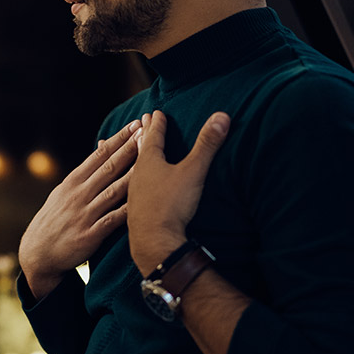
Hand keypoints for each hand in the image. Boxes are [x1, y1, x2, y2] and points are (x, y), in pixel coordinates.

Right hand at [19, 119, 141, 298]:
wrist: (38, 253)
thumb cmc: (55, 220)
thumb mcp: (63, 192)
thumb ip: (85, 173)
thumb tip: (101, 148)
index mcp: (73, 181)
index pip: (100, 155)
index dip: (119, 139)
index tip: (136, 124)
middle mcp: (79, 194)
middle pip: (109, 167)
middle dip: (130, 149)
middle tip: (148, 132)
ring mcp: (85, 213)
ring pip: (114, 190)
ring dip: (134, 174)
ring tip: (151, 161)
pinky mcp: (90, 234)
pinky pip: (113, 220)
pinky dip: (128, 210)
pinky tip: (144, 201)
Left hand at [128, 110, 229, 275]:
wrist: (153, 241)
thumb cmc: (172, 204)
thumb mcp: (193, 171)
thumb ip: (207, 145)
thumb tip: (221, 116)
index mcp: (149, 161)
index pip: (152, 136)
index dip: (156, 123)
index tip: (154, 112)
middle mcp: (137, 175)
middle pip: (139, 149)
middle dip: (142, 135)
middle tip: (139, 122)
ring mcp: (133, 194)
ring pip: (133, 168)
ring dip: (135, 156)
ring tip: (134, 150)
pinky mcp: (134, 211)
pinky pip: (131, 188)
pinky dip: (133, 179)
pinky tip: (135, 188)